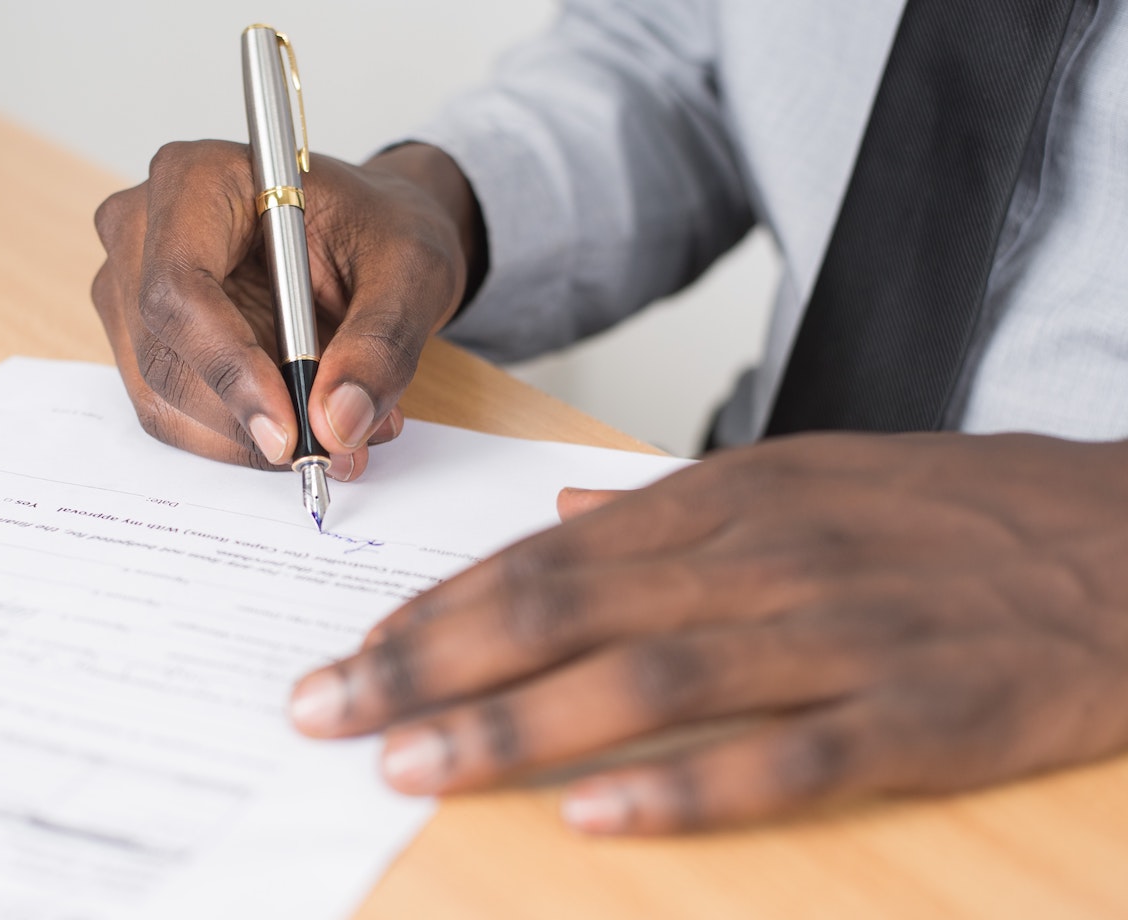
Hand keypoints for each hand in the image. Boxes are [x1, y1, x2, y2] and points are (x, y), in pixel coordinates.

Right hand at [91, 141, 483, 478]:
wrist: (368, 235)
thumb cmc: (379, 229)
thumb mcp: (411, 272)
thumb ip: (380, 345)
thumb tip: (338, 422)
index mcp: (197, 179)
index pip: (179, 288)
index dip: (229, 368)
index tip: (288, 429)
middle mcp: (142, 230)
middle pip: (164, 354)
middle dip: (247, 417)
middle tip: (334, 447)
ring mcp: (130, 287)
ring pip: (163, 396)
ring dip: (247, 436)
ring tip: (338, 431)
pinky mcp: (143, 339)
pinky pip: (173, 412)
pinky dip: (238, 435)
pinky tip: (301, 422)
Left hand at [288, 433, 1127, 833]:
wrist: (1126, 537)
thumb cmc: (950, 513)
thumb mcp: (804, 476)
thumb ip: (674, 502)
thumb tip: (565, 507)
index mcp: (726, 500)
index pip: (543, 554)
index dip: (436, 607)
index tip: (349, 652)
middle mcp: (763, 557)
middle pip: (562, 609)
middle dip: (428, 663)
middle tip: (325, 710)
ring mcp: (840, 636)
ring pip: (646, 680)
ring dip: (514, 724)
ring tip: (410, 764)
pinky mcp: (920, 716)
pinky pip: (785, 759)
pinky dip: (684, 790)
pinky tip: (594, 817)